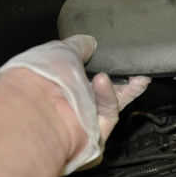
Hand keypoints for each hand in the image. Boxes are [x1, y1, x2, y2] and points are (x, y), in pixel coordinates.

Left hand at [0, 35, 150, 173]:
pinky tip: (103, 81)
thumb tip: (90, 42)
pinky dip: (108, 97)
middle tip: (140, 73)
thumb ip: (80, 46)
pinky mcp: (94, 134)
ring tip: (133, 76)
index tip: (118, 58)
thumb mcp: (62, 50)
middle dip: (125, 82)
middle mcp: (70, 104)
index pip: (85, 74)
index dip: (103, 65)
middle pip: (105, 92)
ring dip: (125, 88)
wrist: (35, 108)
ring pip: (113, 104)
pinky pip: (109, 113)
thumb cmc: (40, 77)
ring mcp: (82, 120)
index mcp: (59, 84)